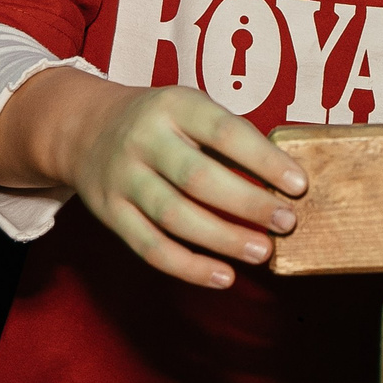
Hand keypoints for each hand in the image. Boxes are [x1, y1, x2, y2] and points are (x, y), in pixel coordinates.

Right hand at [0, 68, 305, 288]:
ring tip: (262, 252)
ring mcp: (123, 178)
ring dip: (223, 239)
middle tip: (287, 222)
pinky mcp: (111, 213)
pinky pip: (150, 247)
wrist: (84, 127)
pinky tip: (224, 276)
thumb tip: (282, 182)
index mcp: (173, 106)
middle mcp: (144, 140)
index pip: (224, 132)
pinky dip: (189, 267)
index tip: (298, 185)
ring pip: (174, 217)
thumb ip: (227, 138)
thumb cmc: (159, 122)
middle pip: (198, 178)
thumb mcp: (188, 108)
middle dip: (248, 204)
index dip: (263, 160)